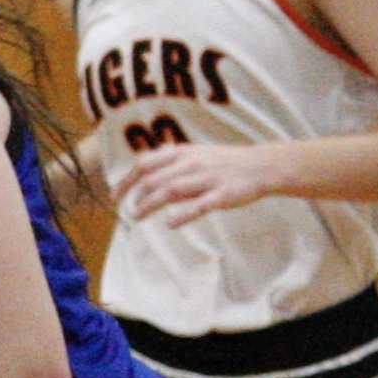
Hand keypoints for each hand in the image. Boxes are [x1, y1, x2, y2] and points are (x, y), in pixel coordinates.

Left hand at [113, 141, 284, 225]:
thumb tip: (145, 177)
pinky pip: (199, 205)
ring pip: (170, 190)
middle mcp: (191, 163)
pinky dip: (182, 214)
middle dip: (133, 194)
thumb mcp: (196, 156)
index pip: (144, 163)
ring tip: (136, 217)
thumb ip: (172, 165)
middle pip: (152, 178)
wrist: (261, 166)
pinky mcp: (222, 195)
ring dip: (149, 204)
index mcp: (182, 153)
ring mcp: (206, 179)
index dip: (126, 179)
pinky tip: (169, 224)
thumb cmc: (226, 163)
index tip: (115, 195)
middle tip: (124, 211)